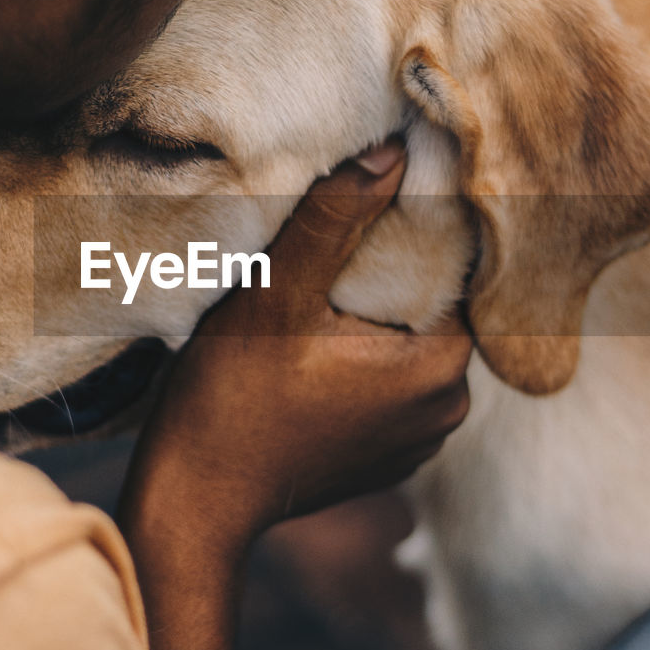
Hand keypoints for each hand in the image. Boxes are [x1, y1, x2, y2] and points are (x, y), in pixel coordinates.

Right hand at [121, 140, 471, 556]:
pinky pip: (392, 383)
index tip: (372, 199)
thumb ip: (335, 217)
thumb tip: (393, 150)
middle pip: (433, 306)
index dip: (414, 226)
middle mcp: (449, 408)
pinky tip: (318, 344)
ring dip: (378, 314)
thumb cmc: (230, 396)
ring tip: (323, 290)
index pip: (453, 267)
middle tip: (336, 239)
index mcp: (439, 367)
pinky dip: (366, 357)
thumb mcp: (278, 294)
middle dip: (393, 270)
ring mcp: (420, 439)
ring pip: (412, 343)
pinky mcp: (389, 456)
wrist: (196, 499)